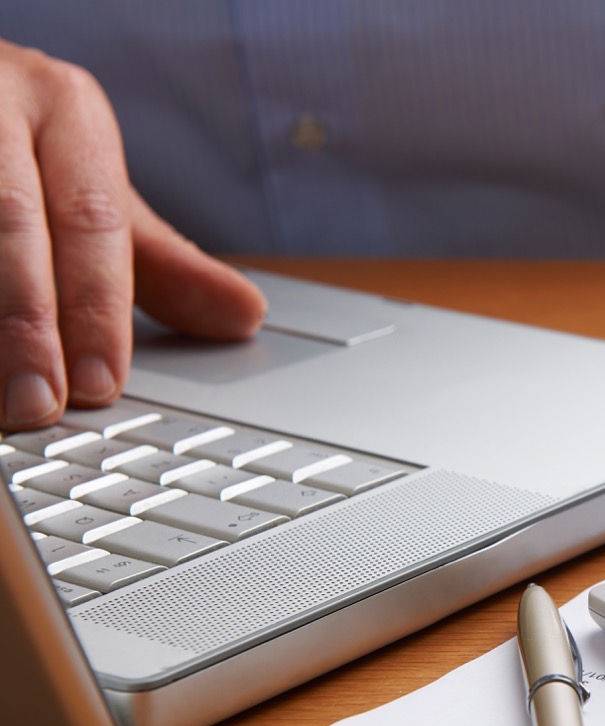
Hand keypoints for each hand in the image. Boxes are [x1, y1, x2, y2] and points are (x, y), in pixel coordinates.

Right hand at [0, 39, 265, 429]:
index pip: (90, 218)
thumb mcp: (92, 189)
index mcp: (63, 106)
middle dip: (24, 322)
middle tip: (36, 404)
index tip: (98, 385)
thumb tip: (246, 317)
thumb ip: (162, 262)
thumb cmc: (21, 147)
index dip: (95, 308)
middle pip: (11, 223)